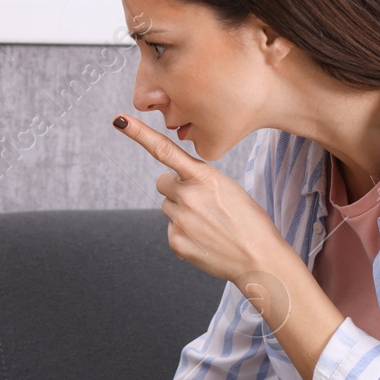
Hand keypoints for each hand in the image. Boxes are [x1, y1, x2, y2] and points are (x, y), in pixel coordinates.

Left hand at [111, 114, 288, 283]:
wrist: (259, 259)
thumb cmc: (249, 221)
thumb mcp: (228, 189)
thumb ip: (200, 181)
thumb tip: (176, 186)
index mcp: (204, 176)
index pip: (166, 150)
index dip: (140, 134)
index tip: (119, 121)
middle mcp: (188, 195)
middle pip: (163, 183)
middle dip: (176, 189)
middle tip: (201, 204)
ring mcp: (180, 220)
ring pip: (168, 207)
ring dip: (182, 213)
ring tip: (209, 224)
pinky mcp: (175, 241)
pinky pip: (171, 230)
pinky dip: (185, 235)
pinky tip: (206, 240)